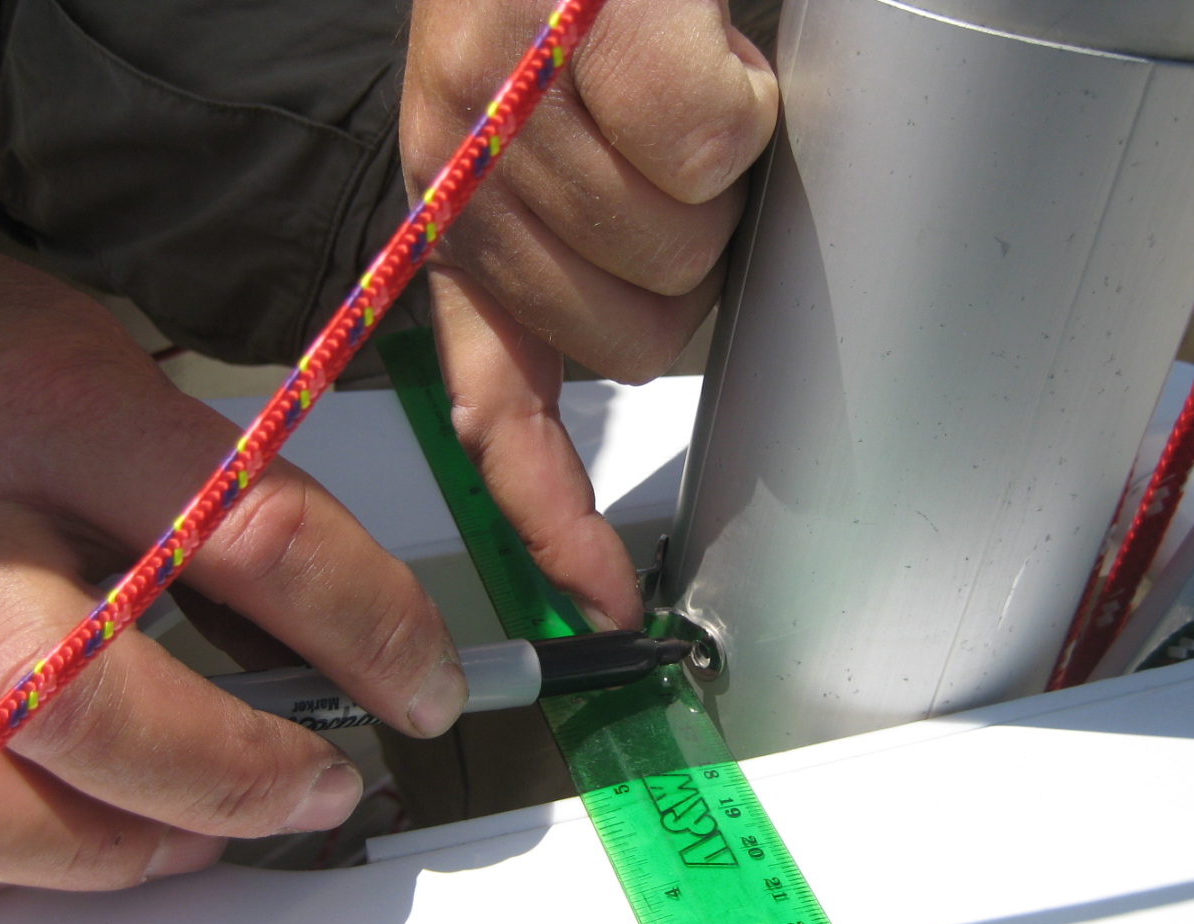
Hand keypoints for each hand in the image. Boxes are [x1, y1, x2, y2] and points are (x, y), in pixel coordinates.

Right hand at [0, 151, 466, 923]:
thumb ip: (212, 500)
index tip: (427, 689)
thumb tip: (332, 640)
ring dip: (99, 848)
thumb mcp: (119, 381)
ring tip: (190, 840)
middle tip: (319, 791)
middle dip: (227, 775)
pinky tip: (31, 856)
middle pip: (77, 695)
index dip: (369, 631)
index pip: (253, 533)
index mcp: (56, 411)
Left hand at [401, 0, 777, 628]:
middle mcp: (462, 171)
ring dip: (719, 184)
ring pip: (679, 244)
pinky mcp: (588, 42)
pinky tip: (714, 49)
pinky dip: (736, 113)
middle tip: (689, 173)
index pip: (499, 409)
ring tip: (695, 87)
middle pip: (635, 336)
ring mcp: (509, 112)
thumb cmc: (576, 2)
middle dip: (688, 271)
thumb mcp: (560, 148)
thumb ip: (570, 262)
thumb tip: (649, 349)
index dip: (554, 515)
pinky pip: (699, 151)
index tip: (605, 595)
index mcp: (457, 216)